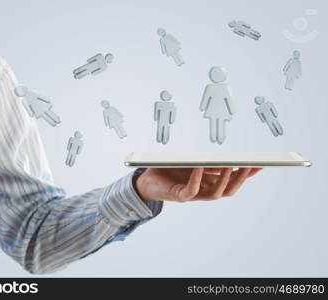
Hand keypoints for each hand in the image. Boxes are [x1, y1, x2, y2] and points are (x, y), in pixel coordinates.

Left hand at [134, 168, 260, 201]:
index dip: (247, 174)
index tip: (260, 165)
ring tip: (230, 166)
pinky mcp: (179, 196)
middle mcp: (203, 191)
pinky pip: (192, 190)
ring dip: (224, 180)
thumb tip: (226, 158)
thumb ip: (208, 164)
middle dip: (242, 178)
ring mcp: (193, 195)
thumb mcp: (192, 164)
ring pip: (215, 193)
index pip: (232, 180)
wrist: (146, 181)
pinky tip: (201, 167)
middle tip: (250, 166)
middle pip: (229, 189)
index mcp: (208, 183)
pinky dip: (197, 178)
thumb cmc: (168, 171)